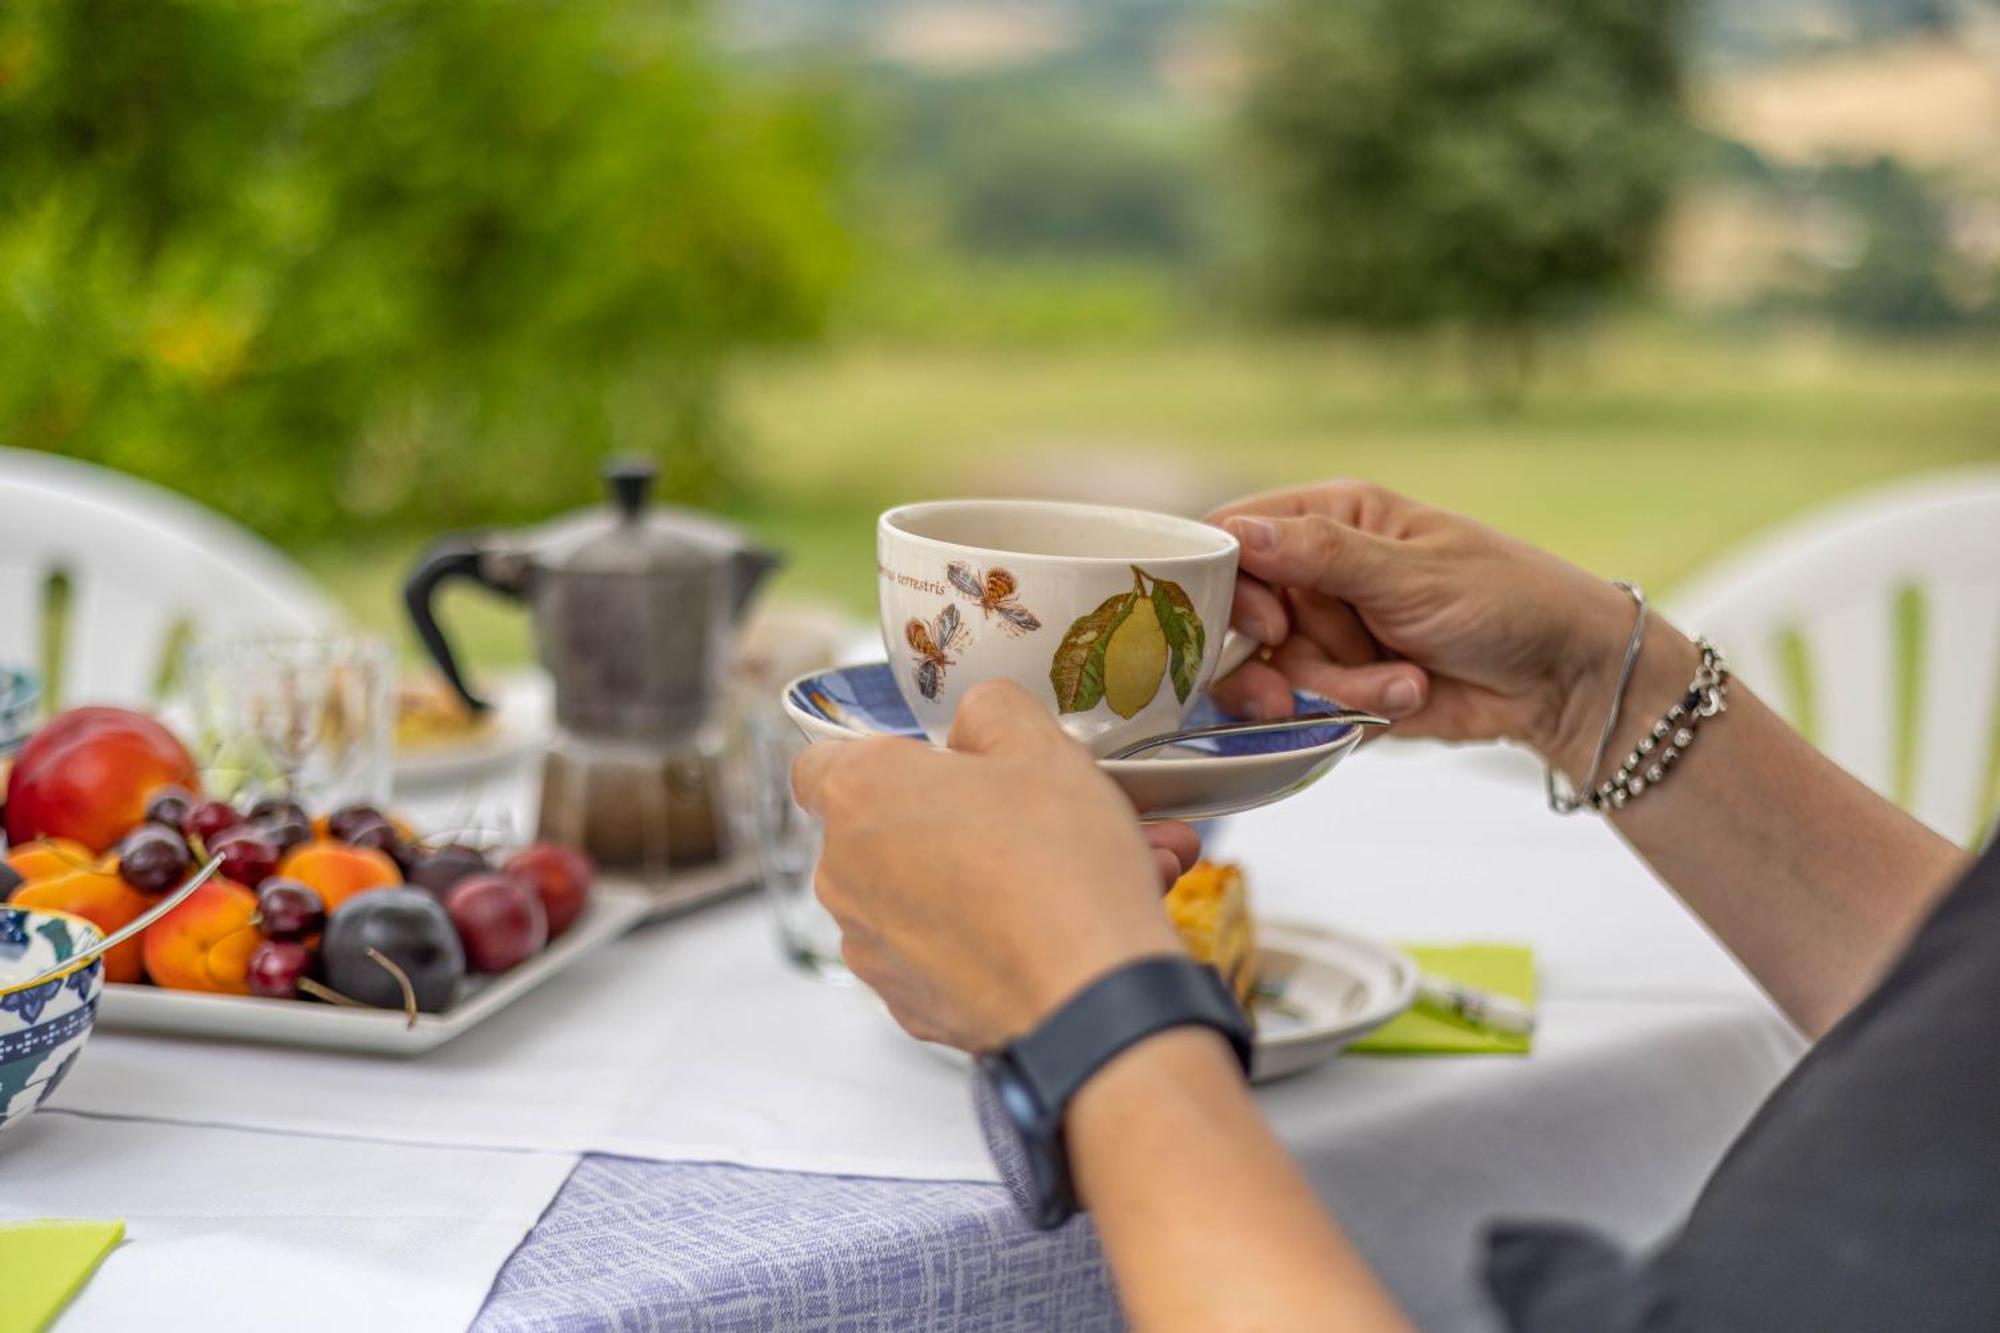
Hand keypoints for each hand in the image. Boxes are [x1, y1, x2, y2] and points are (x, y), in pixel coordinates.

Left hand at [792, 681, 1191, 1051]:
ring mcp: (871, 948)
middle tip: (1035, 817)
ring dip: (986, 880)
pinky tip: (1060, 929)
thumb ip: (991, 711)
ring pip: (925, 895)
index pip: (820, 762)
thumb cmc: (1060, 869)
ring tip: (1075, 875)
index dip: (878, 757)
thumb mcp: (1041, 746)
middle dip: (958, 820)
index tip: (929, 764)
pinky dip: (989, 941)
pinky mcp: (909, 1006)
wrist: (1091, 1000)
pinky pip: (945, 955)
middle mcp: (845, 873)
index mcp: (859, 793)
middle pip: (887, 829)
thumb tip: (975, 721)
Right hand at [1207, 481, 1646, 778]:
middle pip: (1236, 619)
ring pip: (1270, 675)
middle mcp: (1317, 574)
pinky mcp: (1340, 688)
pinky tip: (1407, 697)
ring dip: (1331, 691)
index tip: (1265, 625)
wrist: (1566, 679)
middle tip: (1288, 691)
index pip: (1233, 537)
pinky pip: (1304, 711)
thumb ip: (1321, 554)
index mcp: (1329, 517)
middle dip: (1268, 662)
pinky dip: (1350, 713)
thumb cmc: (1506, 599)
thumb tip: (1238, 534)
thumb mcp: (1411, 572)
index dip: (1226, 583)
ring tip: (1398, 686)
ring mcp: (1327, 634)